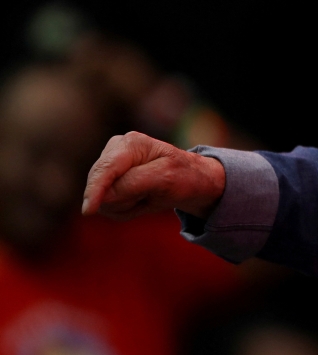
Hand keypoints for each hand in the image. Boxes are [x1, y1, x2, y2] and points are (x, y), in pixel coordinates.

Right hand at [81, 132, 225, 220]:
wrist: (192, 181)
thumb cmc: (184, 176)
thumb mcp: (166, 177)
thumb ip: (133, 183)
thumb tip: (103, 196)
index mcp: (130, 143)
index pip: (105, 170)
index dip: (95, 191)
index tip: (88, 211)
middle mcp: (114, 151)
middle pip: (101, 187)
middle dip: (125, 200)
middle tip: (152, 194)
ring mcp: (109, 167)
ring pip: (102, 200)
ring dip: (127, 205)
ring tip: (149, 195)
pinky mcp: (108, 182)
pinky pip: (107, 206)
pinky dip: (126, 208)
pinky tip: (141, 199)